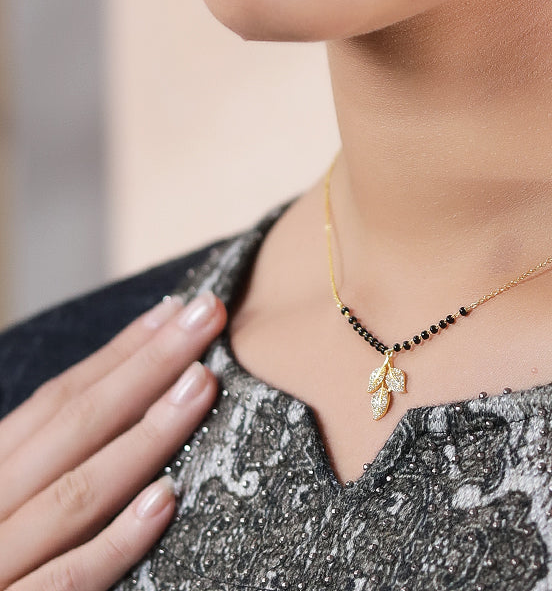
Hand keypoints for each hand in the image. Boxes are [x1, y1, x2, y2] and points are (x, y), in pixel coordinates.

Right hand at [0, 290, 225, 589]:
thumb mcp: (0, 503)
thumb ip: (36, 469)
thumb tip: (114, 404)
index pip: (53, 404)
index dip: (116, 354)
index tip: (173, 311)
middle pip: (71, 429)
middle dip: (146, 366)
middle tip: (208, 316)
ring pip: (74, 495)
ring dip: (144, 436)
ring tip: (202, 385)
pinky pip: (66, 583)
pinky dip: (114, 542)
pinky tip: (164, 502)